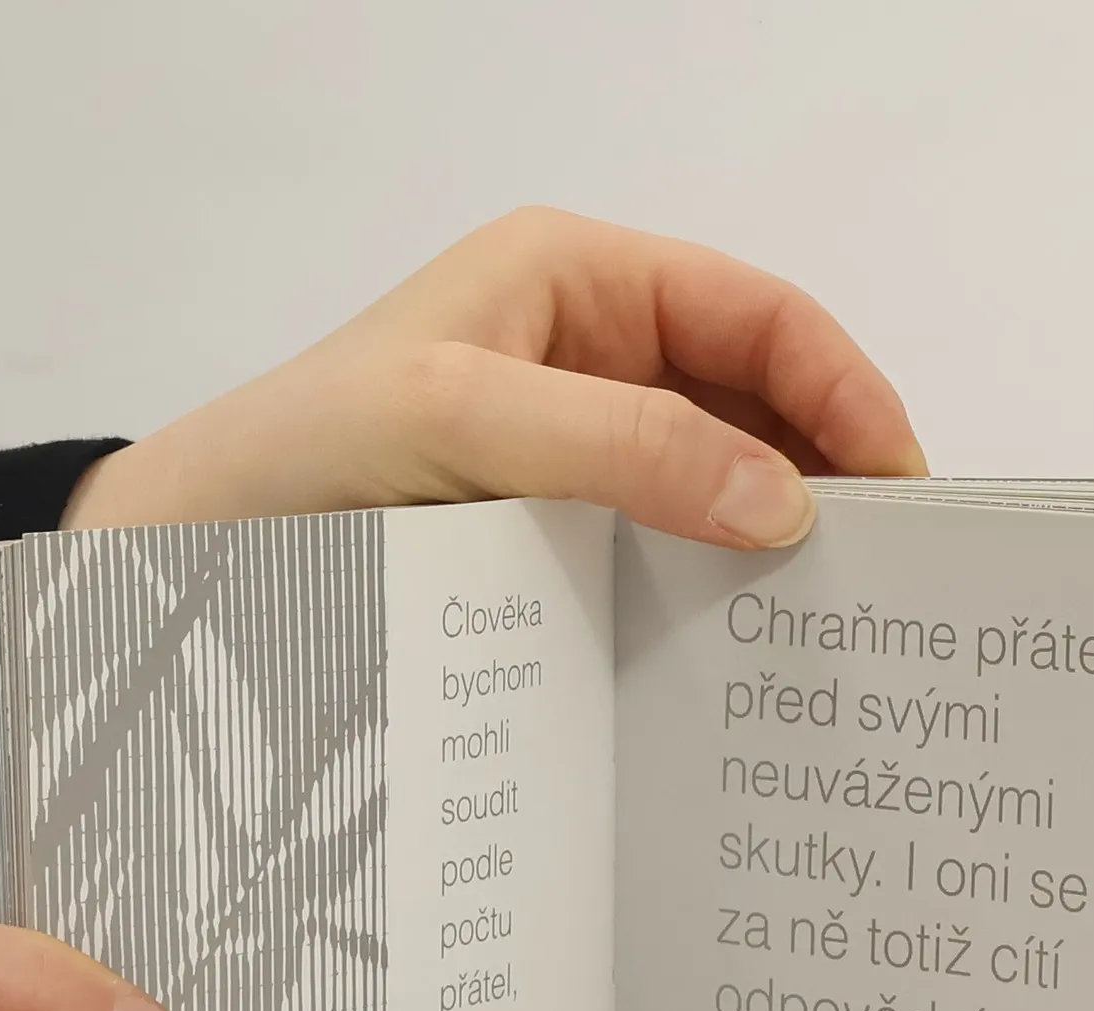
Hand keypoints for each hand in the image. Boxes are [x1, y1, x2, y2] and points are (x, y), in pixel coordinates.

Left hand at [63, 206, 926, 547]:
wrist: (191, 553)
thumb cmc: (300, 450)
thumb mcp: (459, 418)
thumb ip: (620, 445)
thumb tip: (780, 506)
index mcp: (577, 282)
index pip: (756, 316)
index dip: (844, 390)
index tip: (902, 487)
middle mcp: (590, 359)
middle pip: (754, 403)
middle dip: (825, 475)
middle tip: (881, 577)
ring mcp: (576, 453)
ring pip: (715, 485)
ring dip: (772, 545)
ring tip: (827, 623)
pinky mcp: (555, 536)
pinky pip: (662, 550)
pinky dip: (712, 591)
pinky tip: (739, 646)